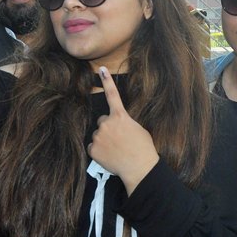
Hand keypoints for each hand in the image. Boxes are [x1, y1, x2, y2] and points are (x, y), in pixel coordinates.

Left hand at [89, 67, 159, 194]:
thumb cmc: (143, 148)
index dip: (107, 81)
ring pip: (98, 135)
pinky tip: (110, 156)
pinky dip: (100, 151)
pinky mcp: (93, 149)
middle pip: (102, 121)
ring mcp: (98, 136)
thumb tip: (117, 125)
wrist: (139, 167)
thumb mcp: (138, 129)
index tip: (101, 69)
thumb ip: (124, 122)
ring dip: (104, 140)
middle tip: (120, 139)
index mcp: (120, 116)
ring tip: (117, 150)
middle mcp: (106, 123)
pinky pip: (93, 147)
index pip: (112, 95)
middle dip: (108, 128)